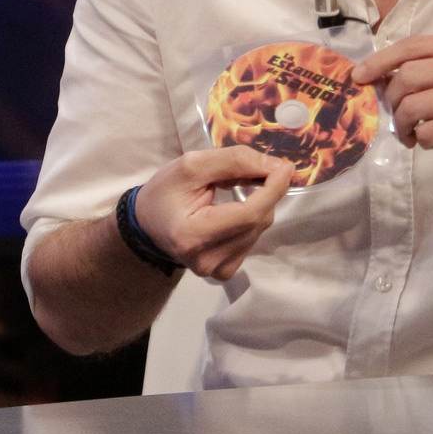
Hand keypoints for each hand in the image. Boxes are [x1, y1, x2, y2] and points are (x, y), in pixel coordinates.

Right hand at [131, 146, 290, 280]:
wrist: (147, 224)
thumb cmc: (164, 192)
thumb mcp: (191, 166)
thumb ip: (234, 162)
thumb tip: (276, 166)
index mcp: (193, 235)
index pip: (249, 214)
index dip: (272, 189)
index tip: (285, 166)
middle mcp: (207, 260)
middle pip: (257, 221)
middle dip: (265, 192)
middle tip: (255, 170)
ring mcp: (217, 270)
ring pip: (259, 229)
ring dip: (258, 205)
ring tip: (234, 192)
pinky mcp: (225, 271)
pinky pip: (252, 239)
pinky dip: (251, 220)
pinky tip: (232, 213)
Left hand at [353, 34, 432, 183]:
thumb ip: (417, 69)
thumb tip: (368, 73)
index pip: (412, 46)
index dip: (380, 60)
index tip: (359, 76)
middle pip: (408, 76)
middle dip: (393, 101)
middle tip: (398, 116)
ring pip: (413, 106)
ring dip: (402, 125)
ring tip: (410, 132)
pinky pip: (426, 132)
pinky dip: (420, 140)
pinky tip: (430, 141)